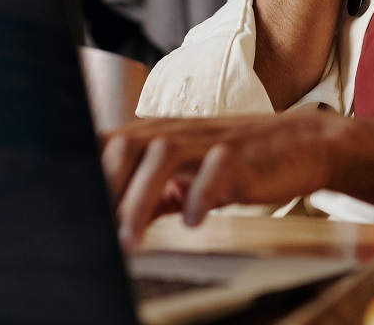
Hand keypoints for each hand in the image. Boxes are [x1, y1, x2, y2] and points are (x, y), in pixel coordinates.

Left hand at [101, 111, 347, 248]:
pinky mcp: (241, 156)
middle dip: (104, 187)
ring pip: (163, 153)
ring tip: (130, 241)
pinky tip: (193, 223)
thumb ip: (148, 194)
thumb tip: (108, 226)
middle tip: (93, 234)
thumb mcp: (186, 178)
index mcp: (158, 136)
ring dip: (139, 197)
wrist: (302, 145)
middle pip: (125, 144)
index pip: (106, 144)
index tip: (71, 215)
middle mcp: (178, 132)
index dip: (83, 174)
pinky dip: (200, 196)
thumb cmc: (238, 163)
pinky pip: (216, 170)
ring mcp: (210, 141)